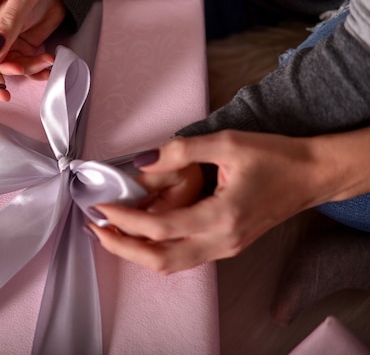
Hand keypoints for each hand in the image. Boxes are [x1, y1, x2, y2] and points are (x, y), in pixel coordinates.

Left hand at [88, 130, 334, 273]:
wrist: (312, 175)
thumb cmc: (276, 157)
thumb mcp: (227, 143)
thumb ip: (180, 151)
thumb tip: (140, 160)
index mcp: (222, 216)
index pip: (160, 228)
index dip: (125, 219)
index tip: (101, 206)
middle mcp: (223, 241)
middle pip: (160, 260)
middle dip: (122, 248)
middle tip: (94, 228)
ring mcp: (226, 248)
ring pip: (172, 264)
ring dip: (137, 253)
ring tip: (110, 233)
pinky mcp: (227, 246)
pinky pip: (185, 258)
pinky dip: (157, 250)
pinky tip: (141, 234)